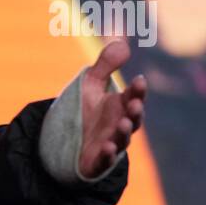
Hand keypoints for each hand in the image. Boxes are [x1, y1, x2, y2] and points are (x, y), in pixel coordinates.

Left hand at [79, 39, 146, 178]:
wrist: (67, 141)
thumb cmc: (85, 109)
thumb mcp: (91, 83)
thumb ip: (106, 65)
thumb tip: (122, 43)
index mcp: (121, 105)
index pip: (133, 96)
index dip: (137, 90)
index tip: (139, 81)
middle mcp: (120, 125)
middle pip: (133, 119)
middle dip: (135, 111)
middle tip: (135, 104)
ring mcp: (110, 144)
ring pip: (122, 140)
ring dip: (124, 132)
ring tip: (123, 123)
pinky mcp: (97, 161)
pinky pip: (104, 160)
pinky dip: (107, 155)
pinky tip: (106, 148)